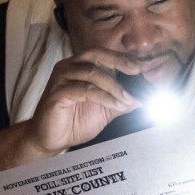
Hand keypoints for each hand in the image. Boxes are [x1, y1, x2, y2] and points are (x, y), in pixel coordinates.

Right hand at [26, 48, 144, 154]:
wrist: (51, 140)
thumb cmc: (75, 122)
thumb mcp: (104, 110)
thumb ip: (121, 101)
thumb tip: (143, 96)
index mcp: (79, 66)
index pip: (103, 54)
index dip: (123, 58)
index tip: (143, 67)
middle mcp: (68, 67)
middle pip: (95, 55)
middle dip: (119, 62)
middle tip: (137, 72)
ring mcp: (60, 79)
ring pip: (91, 73)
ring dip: (114, 86)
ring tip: (129, 99)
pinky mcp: (56, 94)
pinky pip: (84, 90)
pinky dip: (103, 97)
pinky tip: (115, 106)